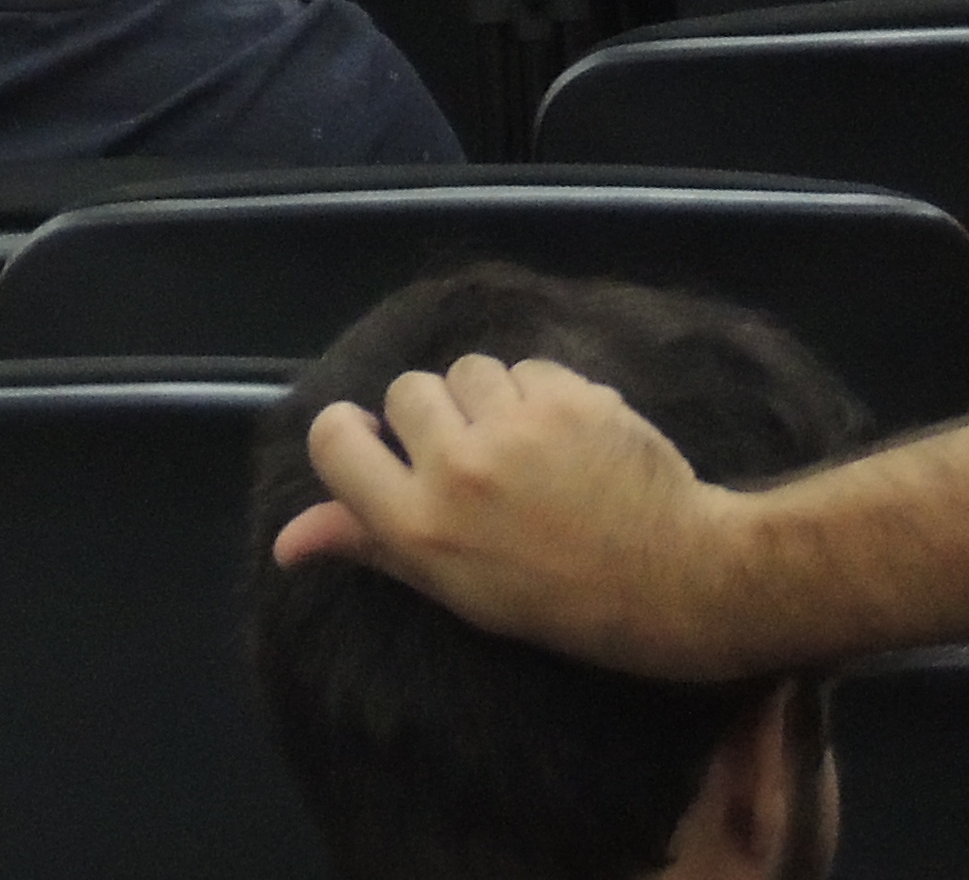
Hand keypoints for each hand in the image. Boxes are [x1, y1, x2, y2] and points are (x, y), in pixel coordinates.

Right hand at [274, 355, 756, 679]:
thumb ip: (372, 545)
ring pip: (470, 370)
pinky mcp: (566, 398)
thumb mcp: (456, 588)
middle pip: (407, 391)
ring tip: (535, 447)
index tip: (388, 444)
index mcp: (418, 525)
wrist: (681, 583)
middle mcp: (454, 469)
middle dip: (441, 415)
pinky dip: (547, 394)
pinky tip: (575, 437)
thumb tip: (287, 541)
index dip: (355, 431)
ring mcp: (513, 429)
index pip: (334, 439)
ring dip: (495, 399)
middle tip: (484, 461)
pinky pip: (528, 367)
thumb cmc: (560, 600)